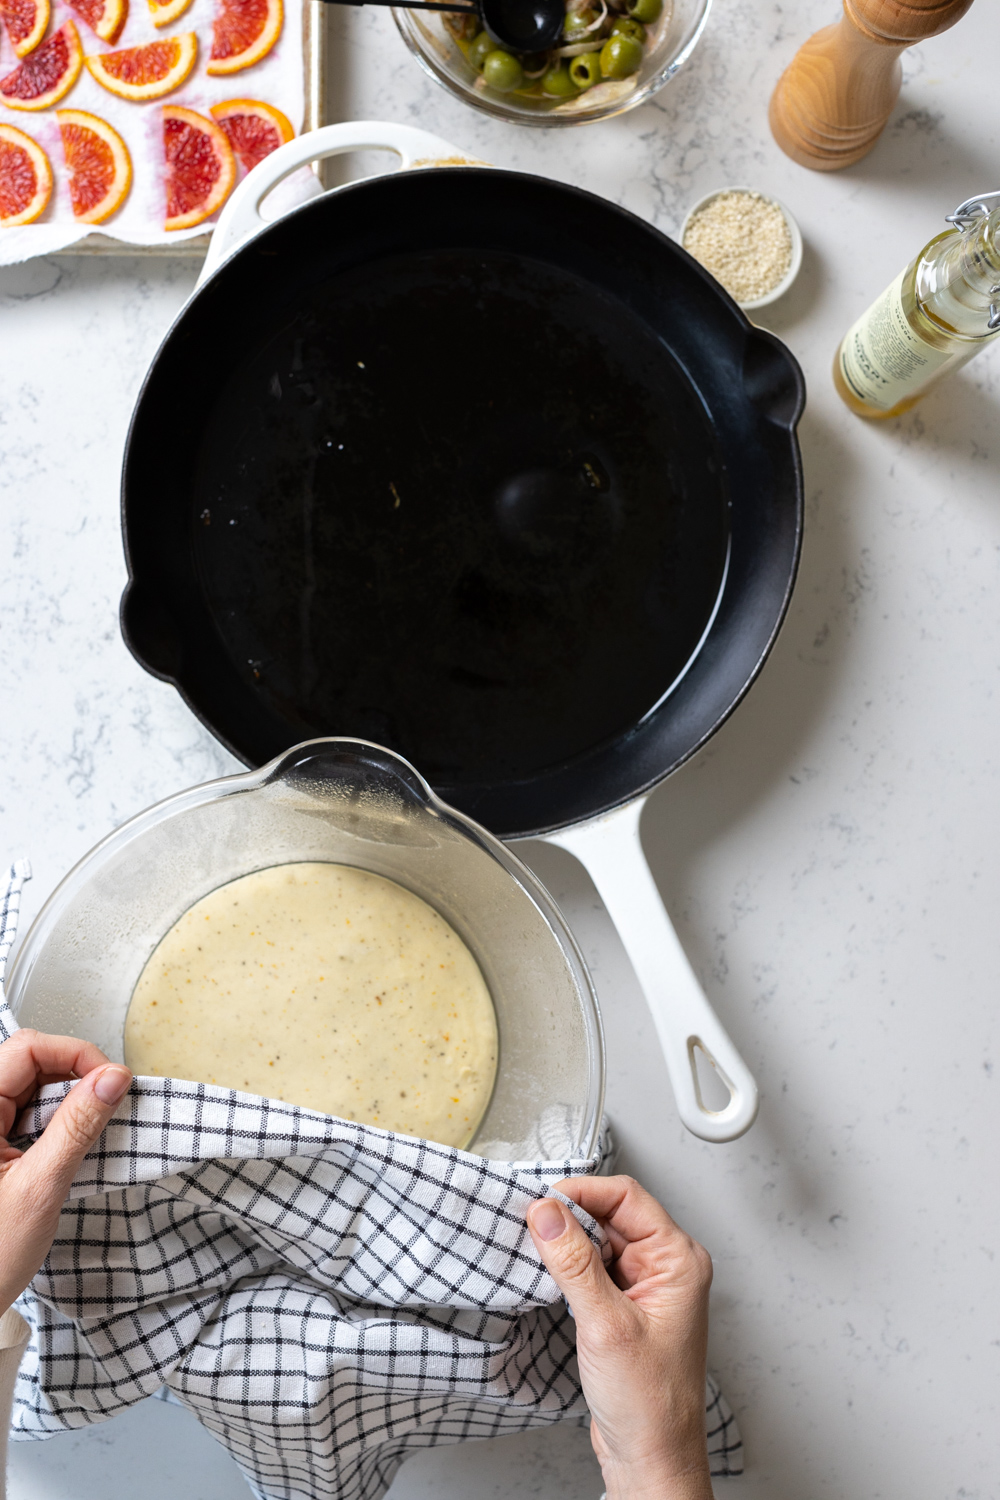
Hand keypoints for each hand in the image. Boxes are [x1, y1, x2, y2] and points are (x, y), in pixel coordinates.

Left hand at [0, 1028, 131, 1316]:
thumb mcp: (40, 1188)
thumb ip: (77, 1127)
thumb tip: (113, 1077)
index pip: (27, 1049)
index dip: (74, 1055)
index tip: (112, 1082)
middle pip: (29, 1063)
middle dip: (74, 1078)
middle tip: (107, 1108)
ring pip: (30, 1088)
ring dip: (66, 1104)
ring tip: (87, 1136)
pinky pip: (25, 1116)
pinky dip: (54, 1125)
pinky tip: (67, 1150)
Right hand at [527, 1175, 712, 1499]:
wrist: (651, 1460)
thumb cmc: (650, 1404)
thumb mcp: (605, 1325)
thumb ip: (573, 1263)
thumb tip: (546, 1212)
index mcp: (678, 1261)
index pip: (626, 1198)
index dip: (582, 1192)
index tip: (541, 1201)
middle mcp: (667, 1268)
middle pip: (612, 1215)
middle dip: (570, 1217)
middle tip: (530, 1226)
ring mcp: (646, 1288)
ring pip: (600, 1241)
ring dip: (568, 1243)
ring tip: (535, 1251)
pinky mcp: (626, 1308)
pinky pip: (595, 1268)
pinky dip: (570, 1267)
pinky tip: (549, 1275)